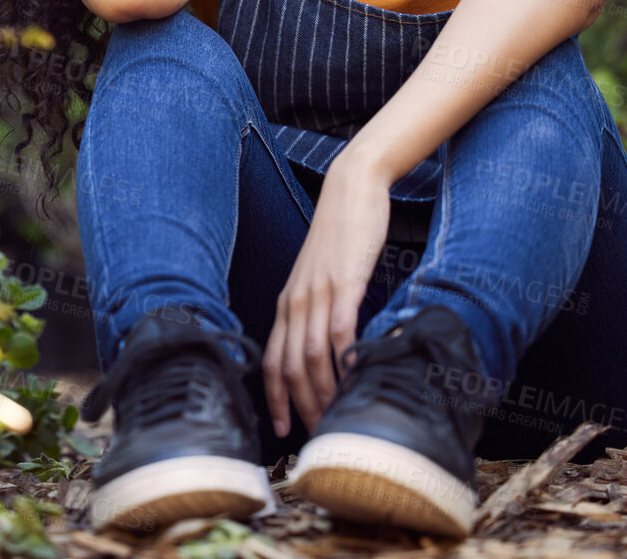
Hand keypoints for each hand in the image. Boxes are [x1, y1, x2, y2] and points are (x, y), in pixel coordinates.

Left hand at [263, 157, 395, 437]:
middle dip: (302, 406)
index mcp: (287, 302)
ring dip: (324, 392)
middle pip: (290, 366)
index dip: (274, 399)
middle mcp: (296, 300)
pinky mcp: (345, 280)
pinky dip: (344, 357)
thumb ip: (319, 311)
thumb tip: (328, 350)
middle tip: (318, 437)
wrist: (352, 189)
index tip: (283, 430)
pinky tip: (354, 378)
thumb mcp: (321, 278)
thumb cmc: (340, 235)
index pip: (272, 360)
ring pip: (312, 354)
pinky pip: (340, 327)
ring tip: (336, 419)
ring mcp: (319, 291)